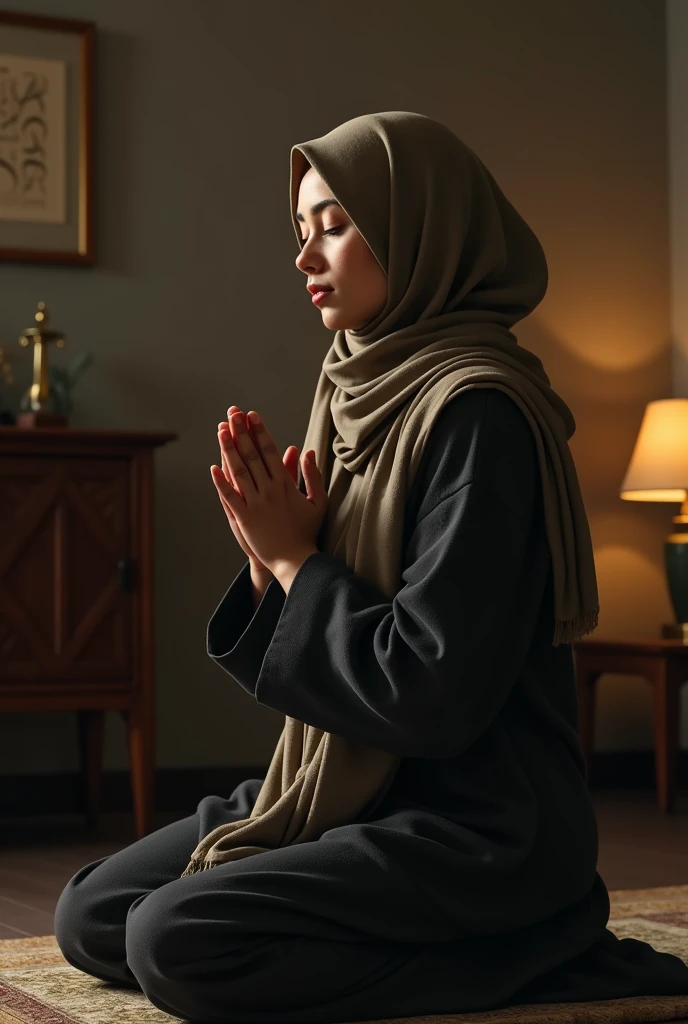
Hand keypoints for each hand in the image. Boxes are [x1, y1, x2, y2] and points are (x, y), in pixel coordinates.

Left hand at [212, 407, 326, 575]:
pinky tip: (213, 467)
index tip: (251, 416)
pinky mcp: (244, 519)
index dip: (259, 431)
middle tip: (232, 413)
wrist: (295, 560)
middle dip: (241, 432)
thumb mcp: (318, 501)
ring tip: (221, 431)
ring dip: (228, 449)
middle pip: (252, 455)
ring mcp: (255, 504)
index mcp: (285, 484)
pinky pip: (229, 496)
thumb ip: (313, 475)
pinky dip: (221, 482)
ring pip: (238, 471)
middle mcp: (269, 490)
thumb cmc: (306, 531)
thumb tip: (307, 451)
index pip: (270, 451)